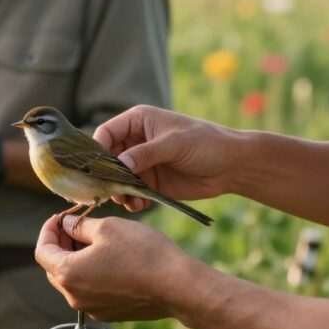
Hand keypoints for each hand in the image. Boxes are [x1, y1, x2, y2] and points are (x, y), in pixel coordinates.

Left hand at [35, 215, 188, 320]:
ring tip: (94, 239)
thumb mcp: (107, 227)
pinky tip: (109, 258)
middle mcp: (74, 297)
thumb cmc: (142, 252)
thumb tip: (66, 224)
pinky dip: (91, 273)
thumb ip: (79, 225)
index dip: (48, 230)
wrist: (178, 286)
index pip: (42, 251)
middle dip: (61, 244)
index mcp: (68, 273)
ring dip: (76, 259)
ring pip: (73, 280)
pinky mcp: (108, 313)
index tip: (59, 217)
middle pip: (54, 268)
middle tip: (75, 226)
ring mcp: (91, 309)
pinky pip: (90, 291)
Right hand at [93, 105, 245, 210]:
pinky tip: (140, 206)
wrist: (231, 166)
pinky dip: (132, 200)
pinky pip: (132, 193)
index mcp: (137, 122)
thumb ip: (146, 153)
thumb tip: (120, 163)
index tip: (96, 170)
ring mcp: (142, 163)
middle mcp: (135, 141)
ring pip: (117, 179)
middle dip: (106, 176)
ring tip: (128, 201)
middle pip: (107, 159)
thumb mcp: (175, 144)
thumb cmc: (206, 142)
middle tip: (111, 192)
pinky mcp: (150, 182)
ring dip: (119, 191)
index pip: (106, 133)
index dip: (98, 150)